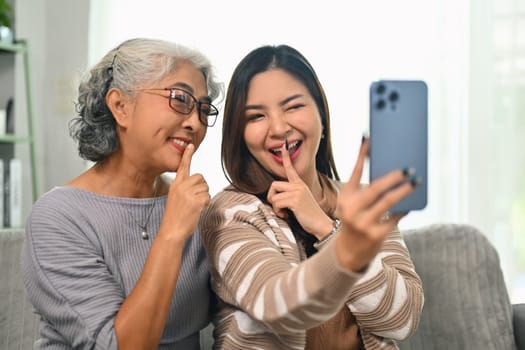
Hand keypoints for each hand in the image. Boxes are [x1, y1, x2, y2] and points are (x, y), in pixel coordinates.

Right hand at [159, 144, 210, 241]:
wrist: (171, 231)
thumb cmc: (175, 217)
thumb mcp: (175, 199)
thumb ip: (184, 189)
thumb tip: (198, 184)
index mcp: (176, 185)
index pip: (183, 166)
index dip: (187, 155)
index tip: (191, 145)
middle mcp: (181, 186)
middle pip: (201, 177)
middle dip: (201, 187)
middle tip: (194, 200)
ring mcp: (189, 193)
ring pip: (206, 187)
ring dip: (203, 197)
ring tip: (193, 206)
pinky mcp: (197, 200)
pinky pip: (208, 197)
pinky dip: (205, 204)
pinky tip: (196, 210)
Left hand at [267, 141, 332, 238]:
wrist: (320, 224)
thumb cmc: (309, 216)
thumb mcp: (300, 201)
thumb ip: (290, 195)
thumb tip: (274, 197)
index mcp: (300, 184)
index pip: (291, 169)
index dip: (286, 157)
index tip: (283, 146)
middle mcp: (299, 185)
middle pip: (274, 185)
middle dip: (272, 197)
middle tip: (279, 207)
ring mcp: (297, 192)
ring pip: (274, 196)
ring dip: (275, 207)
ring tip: (285, 212)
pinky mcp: (295, 200)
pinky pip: (276, 203)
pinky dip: (278, 212)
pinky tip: (287, 216)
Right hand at [335, 138, 414, 271]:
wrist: (348, 251)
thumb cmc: (354, 221)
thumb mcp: (352, 204)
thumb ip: (364, 189)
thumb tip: (386, 169)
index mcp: (346, 197)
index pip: (354, 172)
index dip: (361, 155)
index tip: (370, 140)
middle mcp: (352, 209)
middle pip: (375, 188)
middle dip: (393, 176)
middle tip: (407, 168)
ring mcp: (363, 222)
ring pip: (387, 202)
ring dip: (404, 190)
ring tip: (415, 182)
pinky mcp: (375, 234)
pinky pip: (394, 218)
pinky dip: (403, 209)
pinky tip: (411, 203)